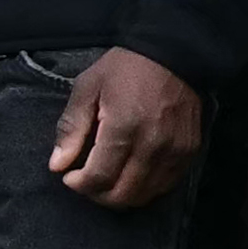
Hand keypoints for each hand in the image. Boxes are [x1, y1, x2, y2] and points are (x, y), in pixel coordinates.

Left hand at [51, 48, 206, 211]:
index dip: (78, 184)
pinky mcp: (190, 151)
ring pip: (145, 195)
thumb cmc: (126, 68)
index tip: (69, 176)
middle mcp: (152, 146)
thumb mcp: (88, 88)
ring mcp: (174, 151)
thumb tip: (58, 165)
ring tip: (109, 179)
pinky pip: (166, 185)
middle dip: (97, 194)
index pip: (98, 178)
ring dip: (121, 195)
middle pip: (122, 195)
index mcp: (123, 128)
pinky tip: (132, 174)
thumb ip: (71, 128)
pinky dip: (145, 188)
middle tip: (87, 180)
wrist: (175, 53)